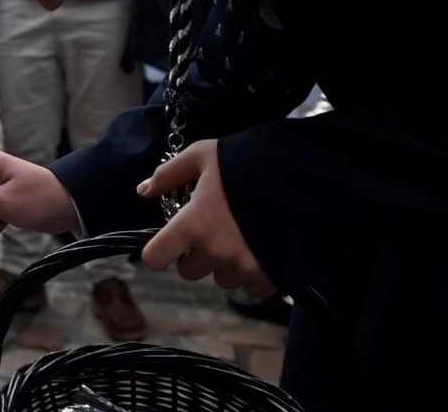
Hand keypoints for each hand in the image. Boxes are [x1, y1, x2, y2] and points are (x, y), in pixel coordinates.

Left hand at [137, 140, 274, 296]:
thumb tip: (142, 191)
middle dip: (196, 254)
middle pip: (189, 271)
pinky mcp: (270, 278)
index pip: (155, 258)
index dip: (159, 250)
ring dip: (225, 264)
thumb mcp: (202, 157)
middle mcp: (215, 252)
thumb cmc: (247, 162)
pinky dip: (251, 275)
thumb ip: (168, 175)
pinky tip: (260, 249)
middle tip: (213, 230)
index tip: (170, 242)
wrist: (304, 177)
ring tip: (241, 236)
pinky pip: (249, 289)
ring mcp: (244, 268)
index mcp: (192, 225)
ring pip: (221, 279)